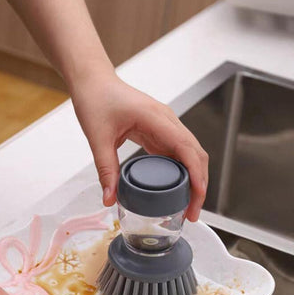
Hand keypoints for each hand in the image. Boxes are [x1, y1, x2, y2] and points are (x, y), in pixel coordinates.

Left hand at [71, 72, 208, 221]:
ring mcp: (166, 125)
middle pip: (196, 154)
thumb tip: (110, 199)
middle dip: (199, 184)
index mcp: (155, 117)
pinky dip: (182, 173)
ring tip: (187, 206)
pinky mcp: (161, 131)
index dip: (196, 174)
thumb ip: (106, 169)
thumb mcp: (98, 137)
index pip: (186, 148)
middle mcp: (167, 120)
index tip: (197, 196)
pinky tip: (177, 190)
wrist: (94, 82)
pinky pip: (179, 153)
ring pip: (191, 154)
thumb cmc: (96, 100)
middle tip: (191, 212)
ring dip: (194, 179)